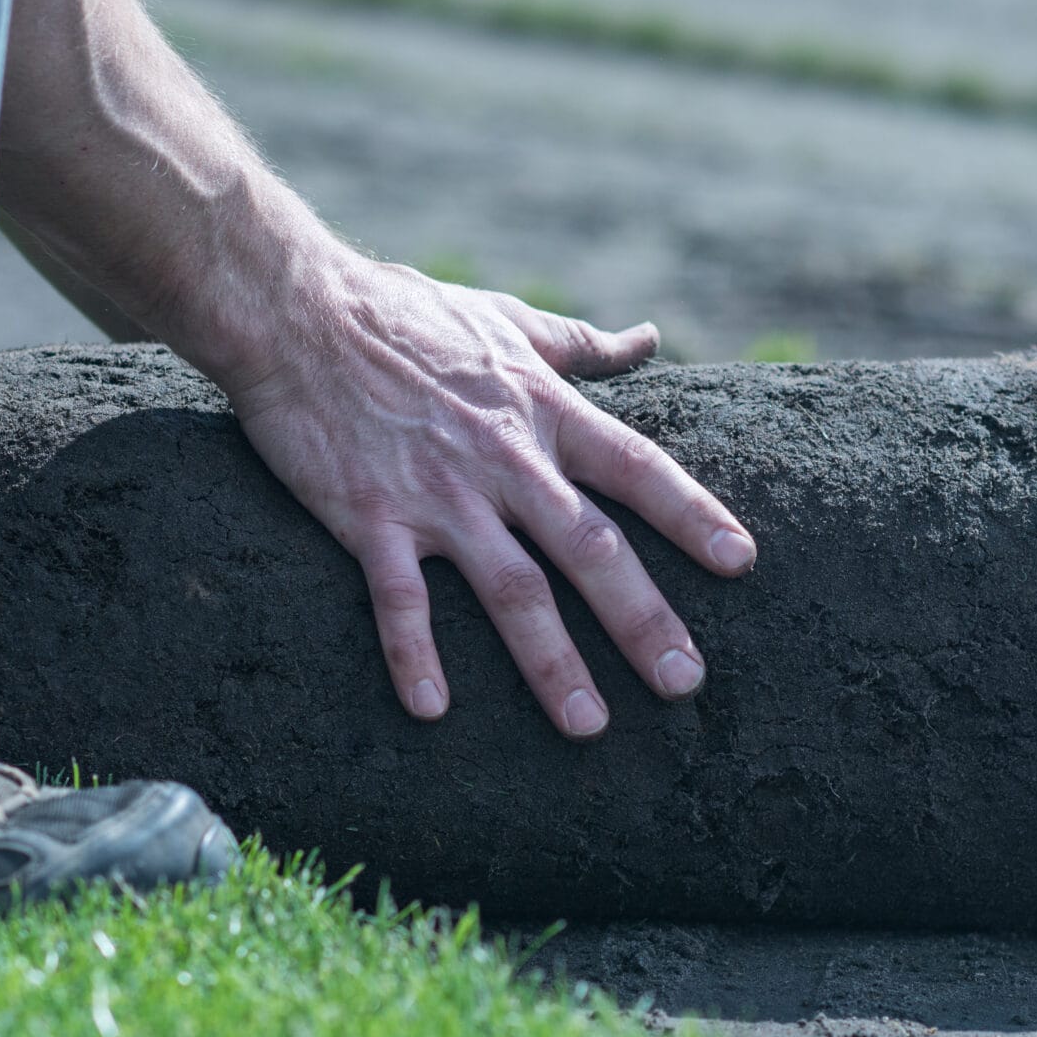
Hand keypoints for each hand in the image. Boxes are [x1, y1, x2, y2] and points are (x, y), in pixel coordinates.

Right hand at [218, 255, 757, 736]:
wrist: (297, 310)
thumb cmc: (403, 312)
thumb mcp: (506, 321)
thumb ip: (581, 346)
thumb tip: (649, 339)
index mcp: (541, 411)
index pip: (636, 467)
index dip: (692, 514)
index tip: (740, 563)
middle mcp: (503, 458)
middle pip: (589, 547)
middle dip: (641, 617)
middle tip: (685, 682)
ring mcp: (438, 494)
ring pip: (511, 588)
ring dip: (552, 660)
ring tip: (589, 725)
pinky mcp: (371, 517)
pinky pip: (400, 599)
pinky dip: (415, 654)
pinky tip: (433, 710)